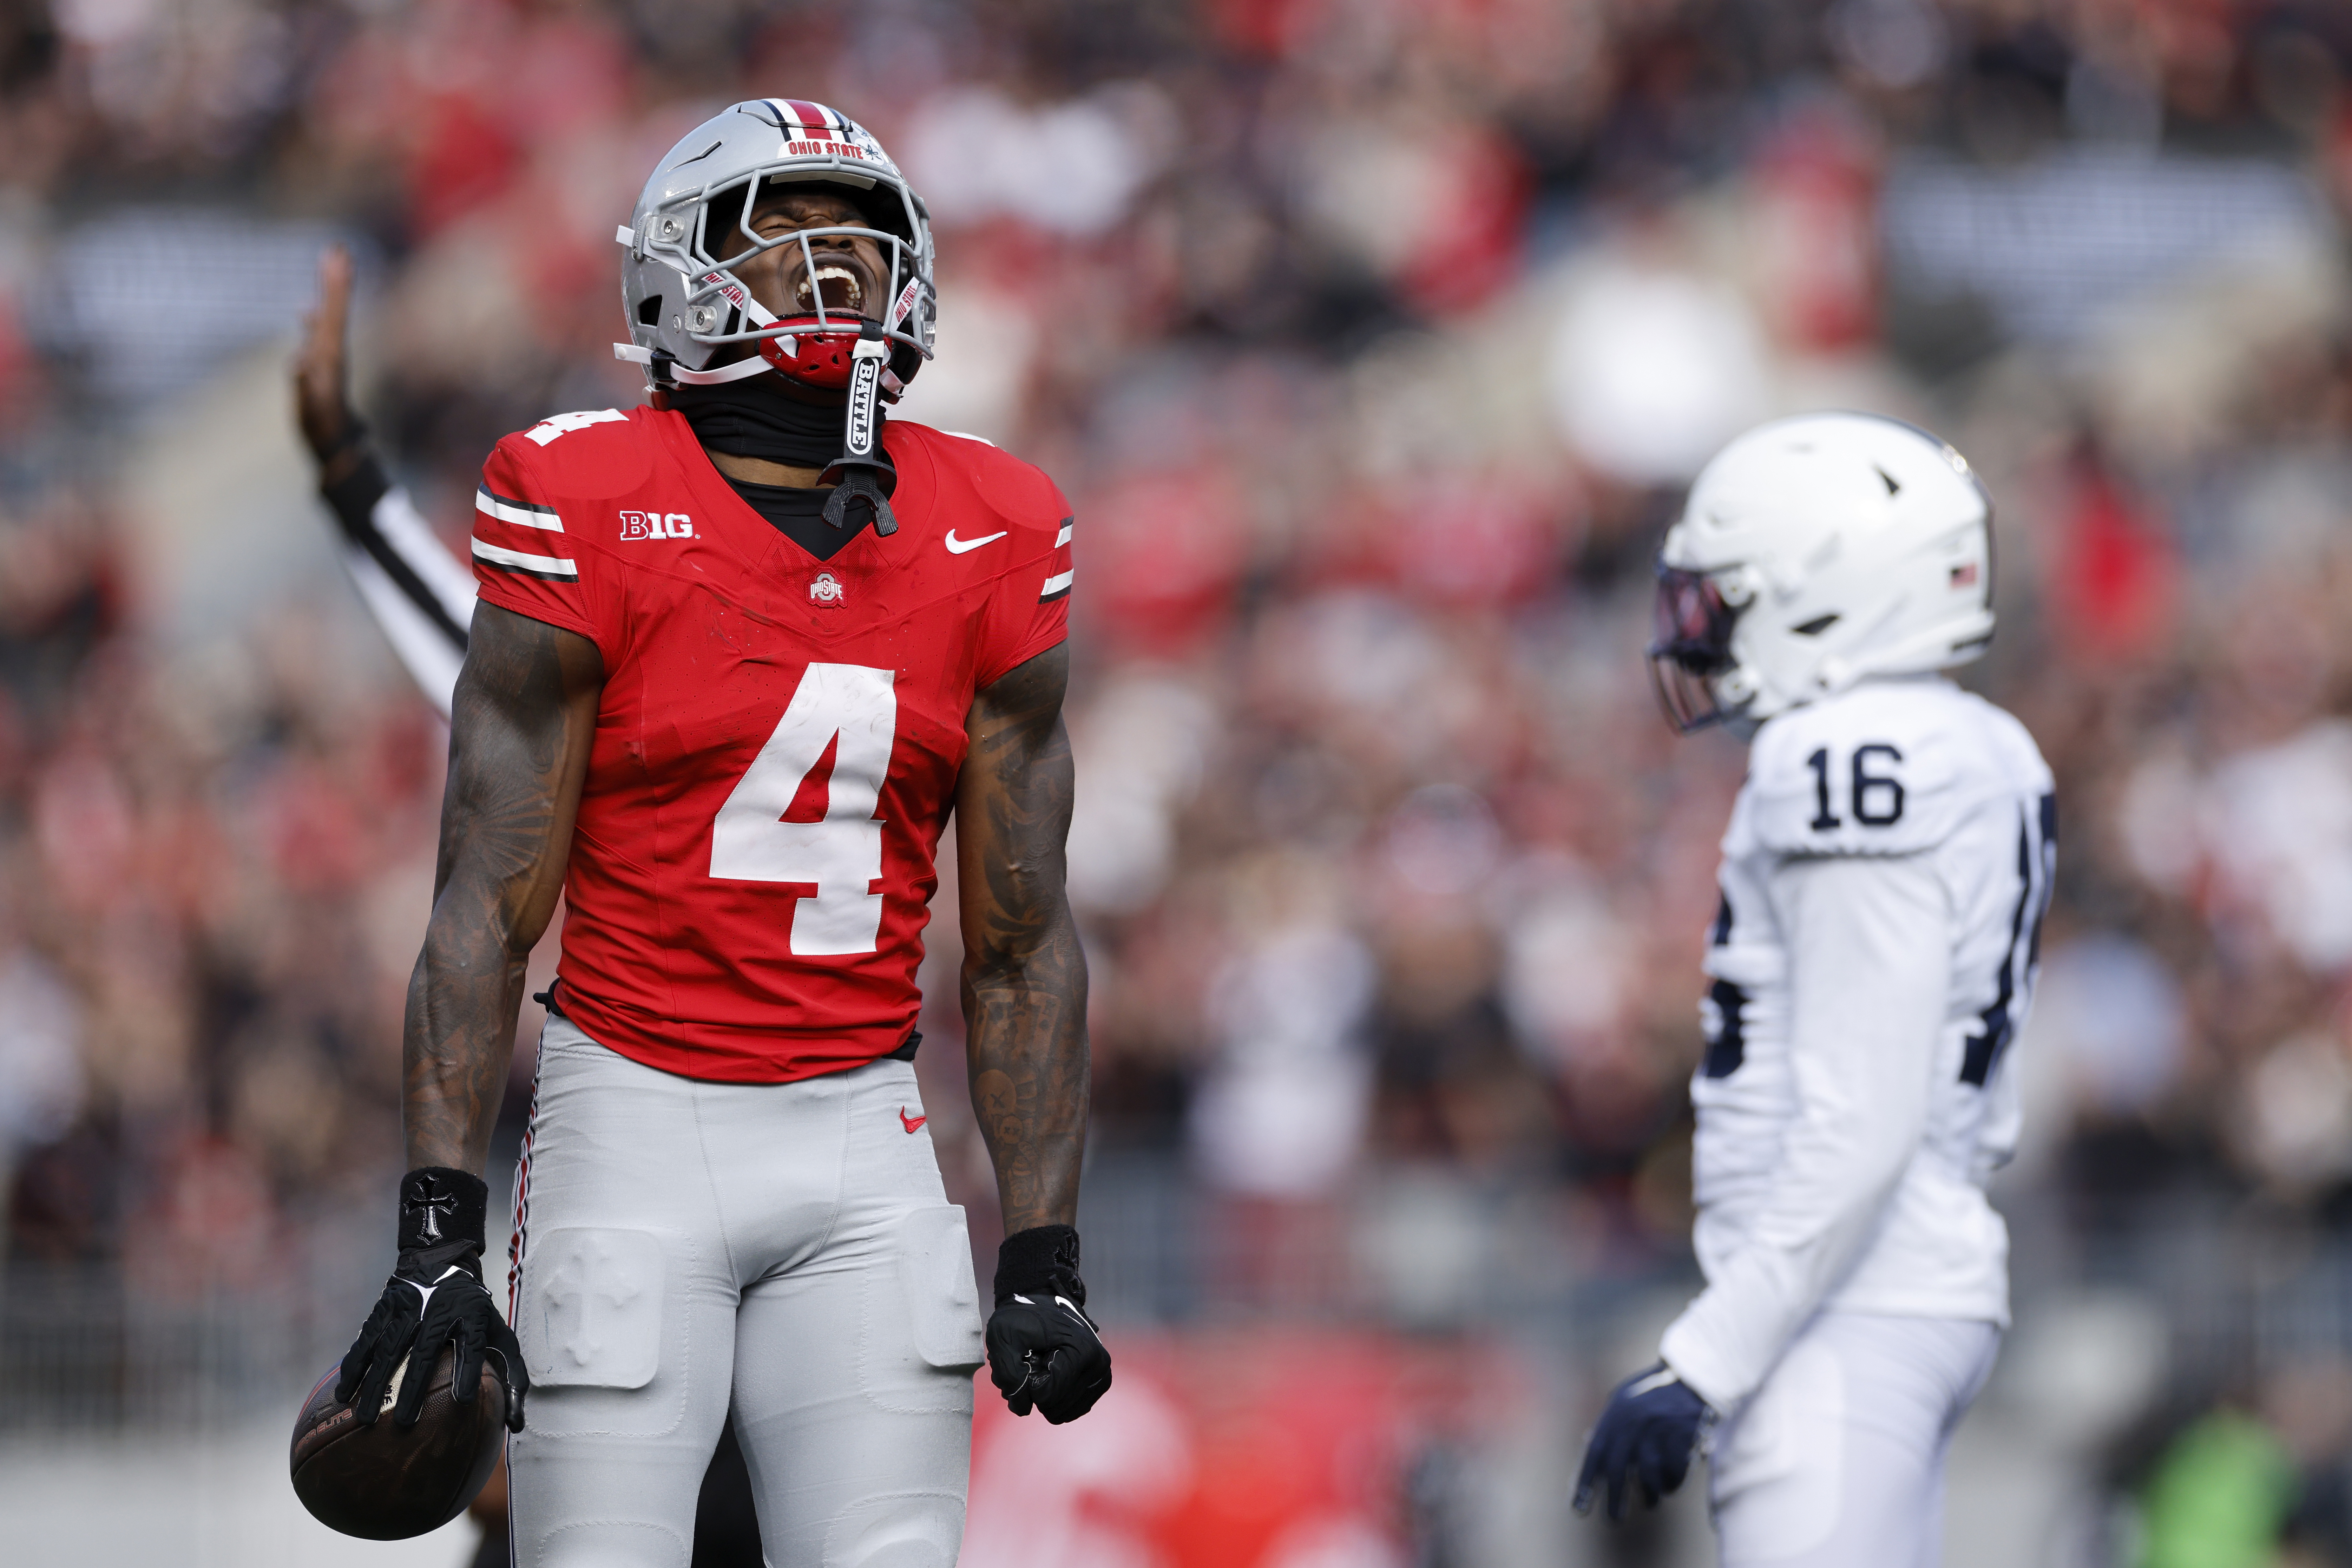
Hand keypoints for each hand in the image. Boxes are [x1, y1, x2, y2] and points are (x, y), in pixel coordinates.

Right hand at [294, 245, 360, 474]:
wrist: (333, 441)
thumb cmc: (320, 425)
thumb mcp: (311, 406)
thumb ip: (305, 382)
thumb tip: (301, 359)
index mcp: (330, 354)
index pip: (333, 312)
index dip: (334, 284)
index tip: (338, 258)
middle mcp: (332, 350)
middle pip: (335, 307)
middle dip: (336, 278)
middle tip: (339, 249)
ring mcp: (326, 355)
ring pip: (328, 317)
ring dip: (329, 292)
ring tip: (330, 266)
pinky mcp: (320, 364)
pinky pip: (318, 334)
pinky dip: (314, 319)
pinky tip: (305, 311)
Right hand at [336, 1168, 527, 1431]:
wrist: (441, 1262)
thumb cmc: (474, 1312)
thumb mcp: (499, 1334)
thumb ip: (513, 1377)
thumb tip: (517, 1423)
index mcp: (471, 1316)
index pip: (472, 1345)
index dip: (468, 1370)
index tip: (463, 1399)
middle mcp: (438, 1312)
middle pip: (424, 1354)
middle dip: (412, 1389)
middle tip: (403, 1424)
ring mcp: (408, 1309)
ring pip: (388, 1350)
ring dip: (375, 1385)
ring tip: (366, 1418)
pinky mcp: (384, 1309)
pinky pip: (366, 1341)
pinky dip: (354, 1367)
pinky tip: (343, 1393)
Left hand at [984, 1224, 1110, 1423]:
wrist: (1042, 1300)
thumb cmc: (1022, 1316)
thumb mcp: (1003, 1337)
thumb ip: (1008, 1374)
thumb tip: (1023, 1407)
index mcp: (1081, 1350)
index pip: (1047, 1394)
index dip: (1026, 1383)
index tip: (1026, 1357)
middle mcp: (1099, 1364)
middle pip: (1054, 1407)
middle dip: (1034, 1390)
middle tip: (1031, 1361)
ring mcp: (1101, 1375)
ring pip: (1061, 1413)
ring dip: (1043, 1394)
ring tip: (1040, 1365)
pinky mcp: (1098, 1383)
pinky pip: (1071, 1410)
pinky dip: (1053, 1398)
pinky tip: (1049, 1374)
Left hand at [1574, 1362, 1712, 1521]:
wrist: (1691, 1378)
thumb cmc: (1653, 1392)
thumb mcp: (1624, 1399)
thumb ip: (1609, 1424)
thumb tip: (1590, 1446)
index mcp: (1616, 1412)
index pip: (1596, 1453)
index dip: (1585, 1483)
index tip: (1579, 1509)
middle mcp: (1634, 1422)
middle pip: (1618, 1469)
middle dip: (1615, 1499)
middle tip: (1613, 1519)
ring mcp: (1658, 1431)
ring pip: (1649, 1476)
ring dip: (1649, 1494)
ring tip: (1650, 1502)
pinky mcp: (1682, 1438)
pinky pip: (1674, 1473)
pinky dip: (1672, 1483)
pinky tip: (1671, 1484)